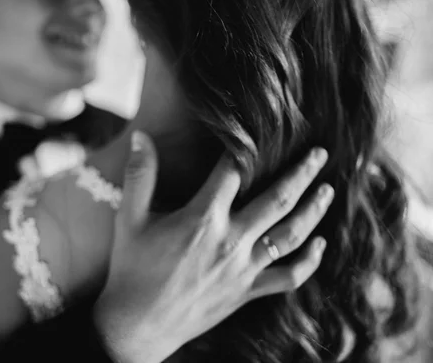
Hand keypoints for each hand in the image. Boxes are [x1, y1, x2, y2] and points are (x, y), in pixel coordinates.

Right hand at [93, 131, 333, 362]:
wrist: (137, 325)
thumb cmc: (131, 269)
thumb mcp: (130, 219)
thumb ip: (139, 175)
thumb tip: (142, 137)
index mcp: (202, 218)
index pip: (234, 172)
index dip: (248, 148)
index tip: (261, 132)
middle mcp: (231, 240)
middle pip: (276, 199)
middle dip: (301, 173)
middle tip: (319, 153)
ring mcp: (243, 268)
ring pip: (291, 234)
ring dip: (314, 210)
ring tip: (328, 190)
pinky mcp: (247, 292)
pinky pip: (288, 277)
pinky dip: (309, 262)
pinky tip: (319, 245)